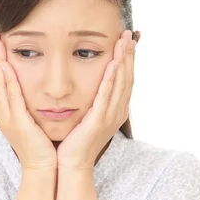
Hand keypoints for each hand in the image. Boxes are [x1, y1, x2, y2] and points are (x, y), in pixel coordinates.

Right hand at [0, 31, 57, 171]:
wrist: (44, 166)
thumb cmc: (41, 143)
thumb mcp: (30, 118)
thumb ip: (26, 102)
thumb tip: (28, 87)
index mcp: (4, 110)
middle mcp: (1, 112)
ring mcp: (7, 117)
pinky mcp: (17, 122)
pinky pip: (11, 97)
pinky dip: (7, 80)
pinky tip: (6, 66)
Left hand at [56, 30, 136, 170]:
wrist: (71, 165)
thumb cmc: (75, 141)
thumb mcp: (87, 116)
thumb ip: (91, 100)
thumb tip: (89, 84)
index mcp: (114, 110)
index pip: (124, 80)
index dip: (127, 60)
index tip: (126, 40)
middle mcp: (117, 112)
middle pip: (126, 78)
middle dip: (128, 55)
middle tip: (129, 34)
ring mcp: (109, 117)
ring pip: (119, 84)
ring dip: (122, 62)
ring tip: (123, 43)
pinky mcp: (98, 122)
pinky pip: (105, 97)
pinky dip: (110, 80)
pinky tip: (112, 65)